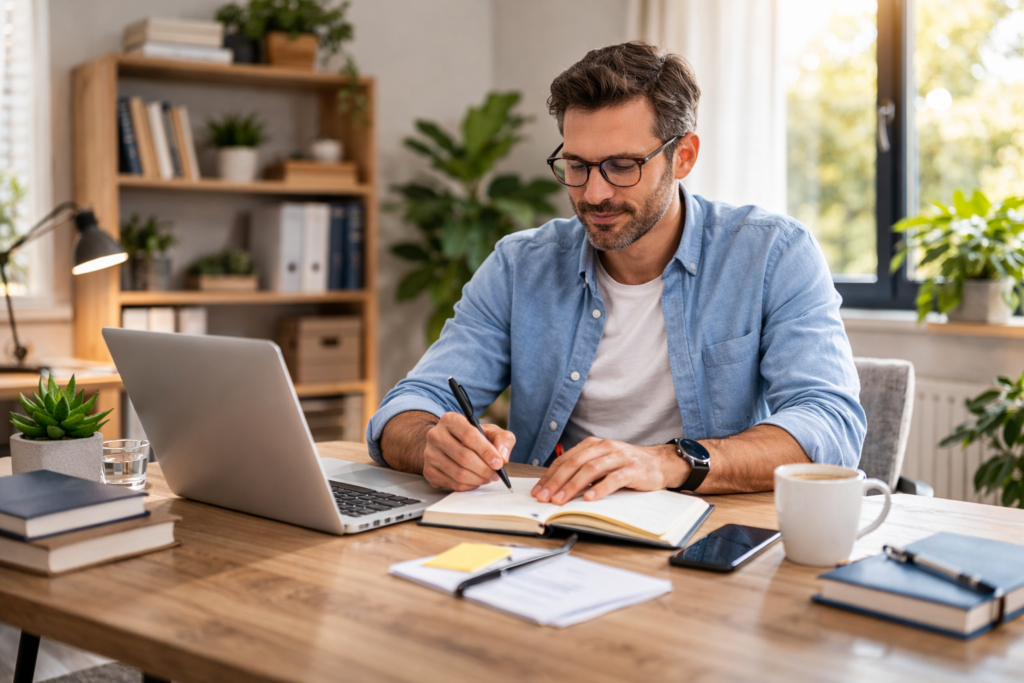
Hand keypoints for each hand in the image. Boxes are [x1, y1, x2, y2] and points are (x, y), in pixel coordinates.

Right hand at [422, 412, 515, 490]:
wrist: (449, 443)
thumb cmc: (472, 437)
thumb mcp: (490, 431)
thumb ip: (503, 439)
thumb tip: (502, 456)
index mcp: (450, 420)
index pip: (469, 436)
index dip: (486, 451)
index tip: (499, 463)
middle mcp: (435, 435)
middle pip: (463, 457)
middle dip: (484, 469)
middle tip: (496, 474)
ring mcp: (430, 454)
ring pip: (458, 473)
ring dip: (478, 479)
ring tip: (488, 477)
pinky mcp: (429, 471)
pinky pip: (453, 484)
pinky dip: (469, 486)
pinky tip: (476, 480)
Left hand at [531, 437, 689, 503]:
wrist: (660, 463)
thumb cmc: (627, 465)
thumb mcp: (603, 463)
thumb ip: (583, 470)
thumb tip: (556, 487)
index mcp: (593, 445)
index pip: (566, 460)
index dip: (549, 475)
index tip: (537, 491)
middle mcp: (604, 447)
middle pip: (574, 464)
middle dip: (556, 482)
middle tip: (544, 497)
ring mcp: (619, 457)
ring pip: (590, 470)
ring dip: (572, 486)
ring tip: (560, 500)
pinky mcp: (632, 469)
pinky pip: (613, 479)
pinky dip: (600, 489)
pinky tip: (589, 499)